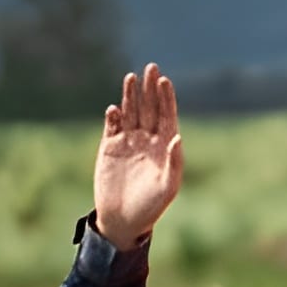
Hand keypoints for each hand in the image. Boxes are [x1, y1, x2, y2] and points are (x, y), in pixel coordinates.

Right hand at [95, 63, 183, 251]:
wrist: (124, 219)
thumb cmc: (152, 206)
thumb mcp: (167, 186)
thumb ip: (174, 161)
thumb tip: (177, 137)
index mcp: (165, 147)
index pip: (167, 116)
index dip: (166, 98)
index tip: (164, 81)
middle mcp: (148, 140)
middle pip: (150, 109)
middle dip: (150, 89)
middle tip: (151, 67)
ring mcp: (128, 142)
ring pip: (131, 113)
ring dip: (131, 96)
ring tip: (131, 77)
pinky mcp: (109, 147)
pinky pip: (112, 127)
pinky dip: (113, 117)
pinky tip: (115, 109)